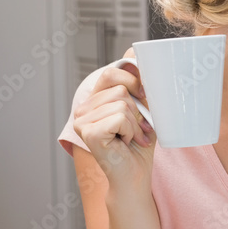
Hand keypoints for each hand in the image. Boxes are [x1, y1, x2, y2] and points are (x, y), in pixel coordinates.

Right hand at [72, 57, 154, 180]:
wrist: (135, 174)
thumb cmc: (139, 144)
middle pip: (120, 88)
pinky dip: (130, 131)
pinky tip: (124, 143)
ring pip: (122, 103)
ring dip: (135, 123)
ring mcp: (82, 119)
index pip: (112, 71)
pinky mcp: (88, 131)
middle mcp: (84, 108)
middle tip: (139, 128)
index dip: (133, 79)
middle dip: (138, 109)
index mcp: (95, 99)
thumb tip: (139, 55)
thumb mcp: (143, 110)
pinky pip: (120, 117)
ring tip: (131, 137)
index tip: (144, 96)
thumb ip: (139, 87)